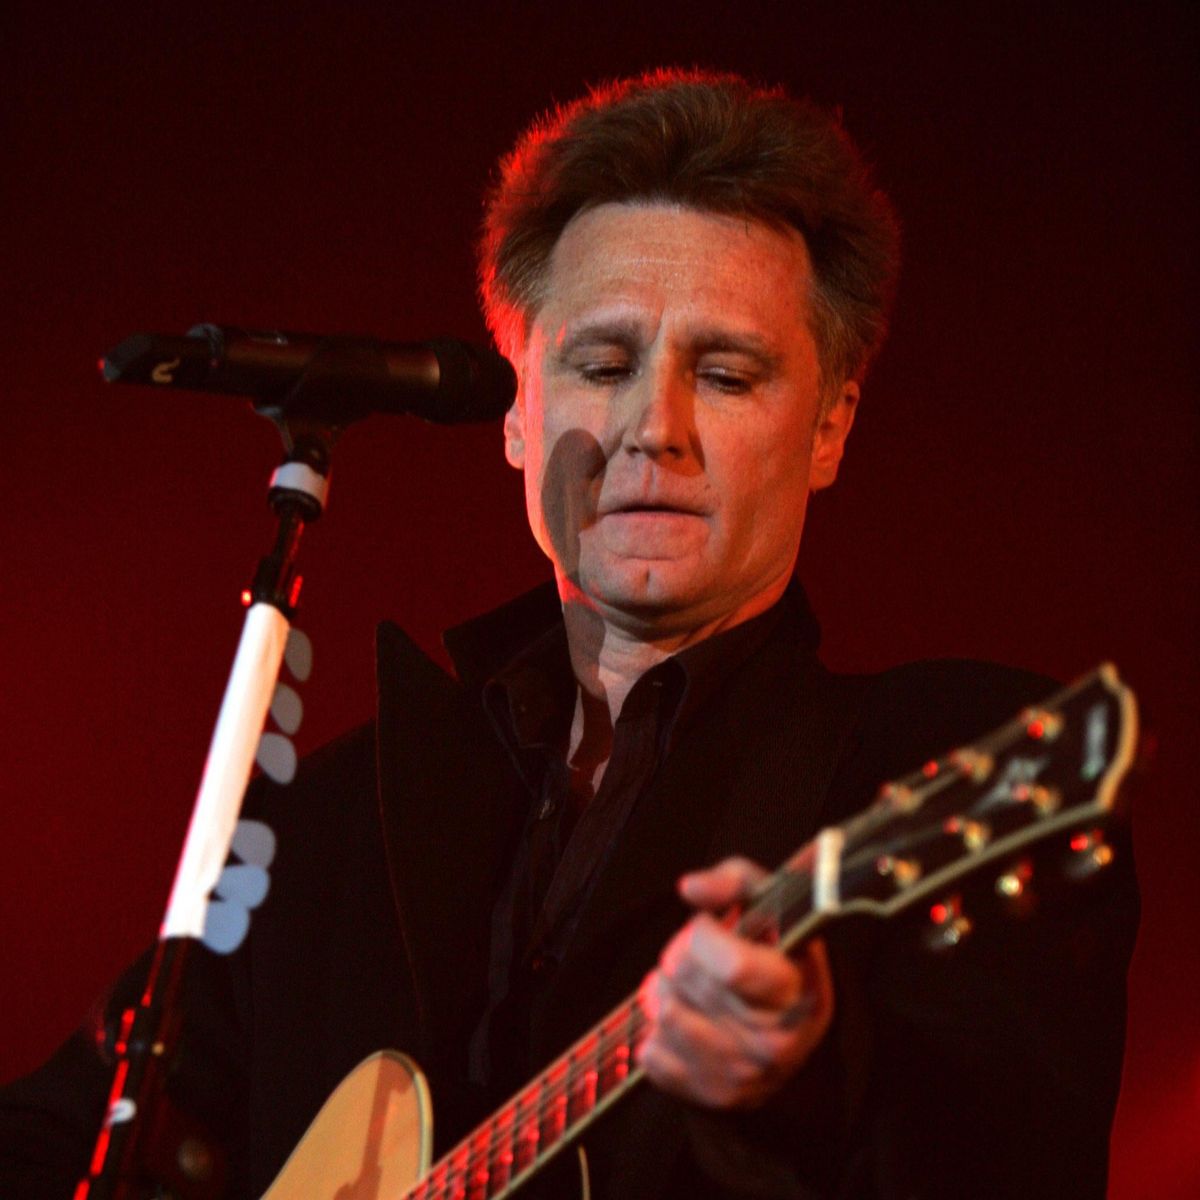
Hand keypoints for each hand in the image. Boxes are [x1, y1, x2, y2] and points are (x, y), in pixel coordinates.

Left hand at [635, 856, 834, 1108]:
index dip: (703, 935)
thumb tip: (690, 888)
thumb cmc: (776, 957)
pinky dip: (657, 1032)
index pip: (731, 966)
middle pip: (686, 978)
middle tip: (693, 956)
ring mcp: (745, 1074)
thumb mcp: (770, 905)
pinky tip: (683, 1021)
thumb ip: (733, 880)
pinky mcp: (713, 1096)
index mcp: (797, 989)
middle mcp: (776, 1040)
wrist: (792, 1036)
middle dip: (678, 955)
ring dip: (664, 991)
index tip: (708, 928)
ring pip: (665, 1013)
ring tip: (686, 986)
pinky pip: (652, 1053)